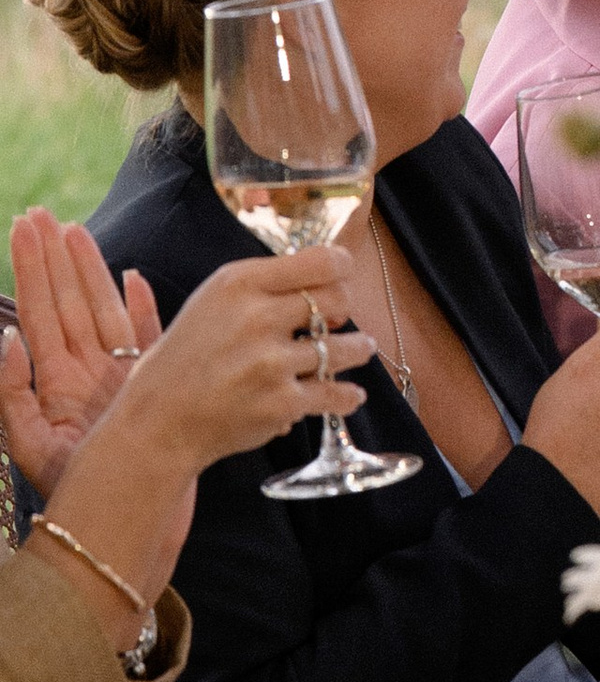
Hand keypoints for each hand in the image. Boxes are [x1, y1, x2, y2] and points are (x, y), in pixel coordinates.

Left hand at [1, 211, 165, 497]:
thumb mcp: (32, 450)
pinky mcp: (154, 388)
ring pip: (102, 312)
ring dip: (91, 272)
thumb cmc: (79, 497)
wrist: (126, 530)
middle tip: (44, 215)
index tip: (26, 227)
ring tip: (77, 232)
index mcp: (55, 385)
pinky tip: (135, 280)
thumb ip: (11, 397)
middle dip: (56, 259)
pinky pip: (149, 338)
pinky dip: (143, 309)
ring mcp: (120, 379)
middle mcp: (87, 374)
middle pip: (68, 304)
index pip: (39, 313)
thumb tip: (9, 338)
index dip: (32, 269)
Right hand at [34, 245, 365, 621]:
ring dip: (357, 348)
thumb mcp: (213, 301)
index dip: (342, 266)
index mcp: (240, 283)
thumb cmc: (186, 357)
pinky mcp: (282, 403)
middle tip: (338, 319)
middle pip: (338, 300)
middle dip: (342, 310)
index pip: (322, 260)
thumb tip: (328, 280)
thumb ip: (265, 287)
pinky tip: (350, 392)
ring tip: (360, 348)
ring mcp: (272, 363)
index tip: (343, 275)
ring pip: (345, 348)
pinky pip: (336, 393)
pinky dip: (348, 394)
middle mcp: (257, 317)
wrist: (158, 421)